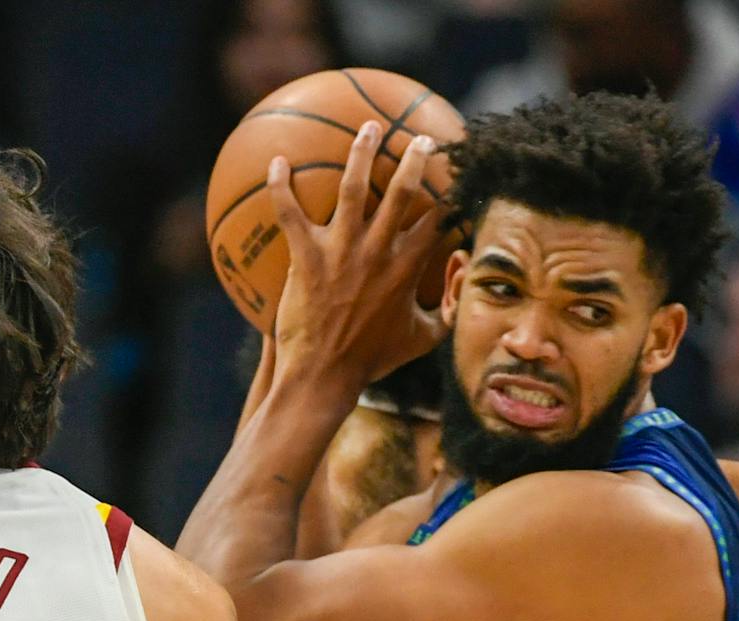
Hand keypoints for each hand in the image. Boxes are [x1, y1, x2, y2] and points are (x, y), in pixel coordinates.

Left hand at [267, 122, 446, 392]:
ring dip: (362, 153)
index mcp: (407, 268)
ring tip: (368, 128)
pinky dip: (280, 186)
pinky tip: (277, 162)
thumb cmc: (372, 360)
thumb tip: (461, 291)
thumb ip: (444, 313)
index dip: (452, 195)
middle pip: (403, 191)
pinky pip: (289, 212)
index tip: (458, 177)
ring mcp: (341, 251)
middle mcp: (378, 252)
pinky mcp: (306, 257)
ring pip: (353, 188)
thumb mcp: (420, 340)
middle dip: (415, 158)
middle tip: (419, 137)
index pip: (438, 220)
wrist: (325, 375)